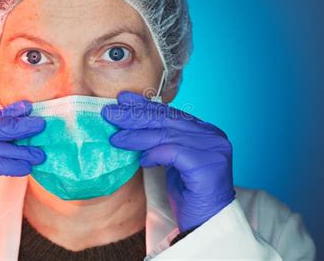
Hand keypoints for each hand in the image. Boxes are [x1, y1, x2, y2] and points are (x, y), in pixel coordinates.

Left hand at [101, 91, 235, 231]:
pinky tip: (142, 160)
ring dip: (137, 136)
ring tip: (116, 138)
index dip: (145, 106)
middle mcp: (212, 136)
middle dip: (135, 116)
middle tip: (110, 113)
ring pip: (167, 135)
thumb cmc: (189, 193)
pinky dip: (155, 154)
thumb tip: (132, 125)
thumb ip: (163, 141)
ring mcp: (213, 150)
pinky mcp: (208, 166)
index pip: (170, 113)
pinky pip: (174, 153)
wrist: (207, 223)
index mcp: (205, 131)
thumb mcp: (173, 160)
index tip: (123, 100)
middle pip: (167, 120)